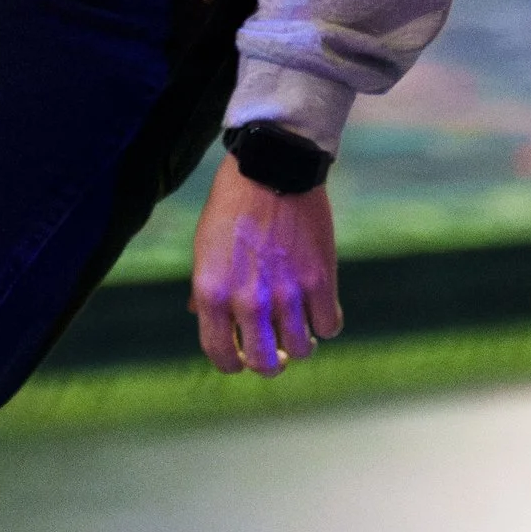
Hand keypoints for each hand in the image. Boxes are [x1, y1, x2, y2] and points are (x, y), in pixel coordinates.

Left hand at [191, 156, 343, 374]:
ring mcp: (287, 294)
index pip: (221, 355)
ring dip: (302, 344)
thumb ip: (205, 289)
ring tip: (302, 330)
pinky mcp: (320, 280)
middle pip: (265, 363)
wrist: (272, 167)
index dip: (233, 364)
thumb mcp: (204, 247)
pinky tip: (321, 309)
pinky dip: (327, 323)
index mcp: (212, 294)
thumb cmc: (232, 205)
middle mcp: (247, 302)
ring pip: (302, 349)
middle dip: (271, 363)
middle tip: (278, 352)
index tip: (242, 360)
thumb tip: (200, 317)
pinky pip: (330, 326)